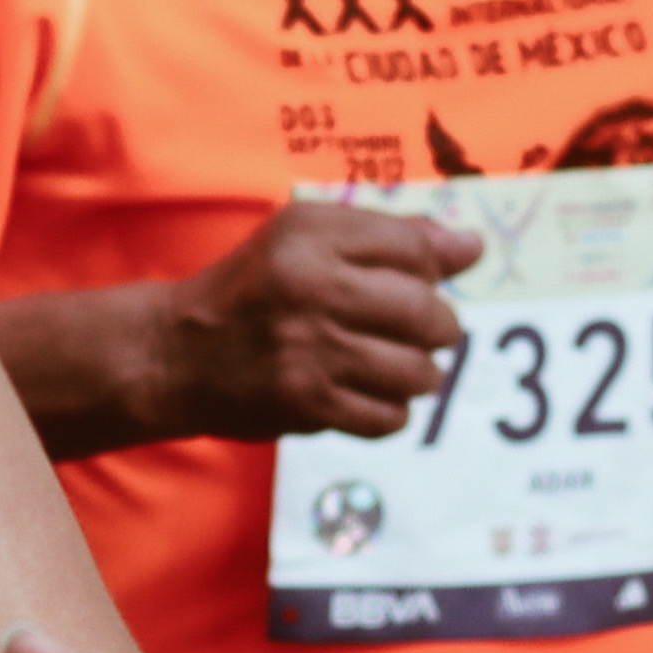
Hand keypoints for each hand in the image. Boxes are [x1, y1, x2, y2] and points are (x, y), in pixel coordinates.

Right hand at [144, 198, 483, 441]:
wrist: (178, 353)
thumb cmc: (255, 288)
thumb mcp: (308, 237)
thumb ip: (392, 237)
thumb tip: (474, 247)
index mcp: (312, 236)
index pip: (416, 250)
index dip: (432, 271)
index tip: (418, 283)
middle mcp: (311, 288)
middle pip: (426, 313)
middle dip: (438, 328)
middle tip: (421, 332)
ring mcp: (309, 350)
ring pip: (416, 371)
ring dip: (420, 374)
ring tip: (396, 366)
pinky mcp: (306, 403)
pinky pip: (388, 416)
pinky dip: (391, 410)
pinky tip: (370, 395)